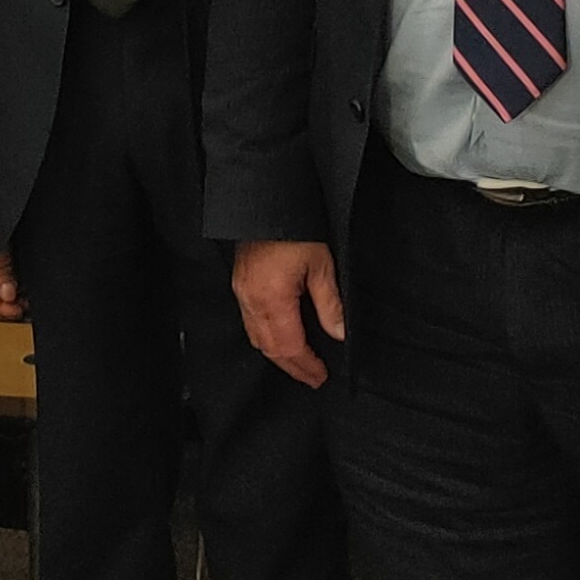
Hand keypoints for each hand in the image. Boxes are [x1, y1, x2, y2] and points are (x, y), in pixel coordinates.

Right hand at [232, 240, 345, 387]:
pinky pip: (249, 322)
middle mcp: (252, 300)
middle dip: (292, 367)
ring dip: (277, 355)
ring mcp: (242, 292)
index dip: (306, 365)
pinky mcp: (240, 284)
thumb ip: (330, 304)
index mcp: (273, 298)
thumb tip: (339, 333)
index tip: (320, 375)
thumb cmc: (294, 228)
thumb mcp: (321, 265)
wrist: (266, 201)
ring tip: (298, 363)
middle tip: (312, 377)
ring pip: (256, 337)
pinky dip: (265, 337)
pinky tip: (279, 338)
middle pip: (270, 348)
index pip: (289, 346)